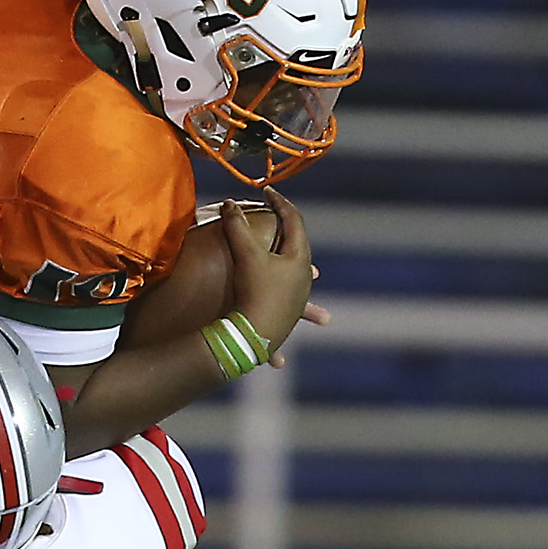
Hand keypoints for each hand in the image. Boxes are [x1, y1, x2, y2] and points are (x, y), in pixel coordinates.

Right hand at [224, 190, 319, 360]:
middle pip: (302, 250)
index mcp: (299, 258)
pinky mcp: (287, 319)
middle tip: (285, 222)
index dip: (280, 203)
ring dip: (304, 281)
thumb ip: (237, 226)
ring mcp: (297, 301)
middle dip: (293, 235)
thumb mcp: (245, 255)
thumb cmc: (255, 291)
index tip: (268, 193)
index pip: (294, 221)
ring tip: (318, 285)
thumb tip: (229, 202)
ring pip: (301, 284)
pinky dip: (288, 322)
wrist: (253, 336)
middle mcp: (303, 279)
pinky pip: (287, 314)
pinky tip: (288, 355)